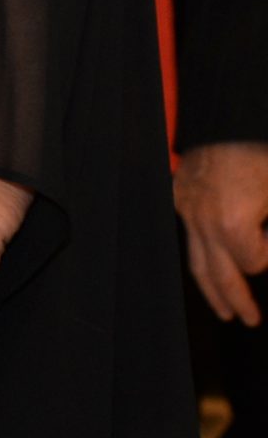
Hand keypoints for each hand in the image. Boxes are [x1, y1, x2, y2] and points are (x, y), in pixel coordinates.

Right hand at [177, 142, 267, 325]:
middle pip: (219, 275)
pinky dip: (202, 255)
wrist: (228, 117)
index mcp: (232, 222)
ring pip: (196, 261)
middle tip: (251, 319)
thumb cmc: (260, 155)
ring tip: (226, 311)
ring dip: (212, 290)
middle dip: (237, 300)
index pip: (254, 263)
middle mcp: (203, 221)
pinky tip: (211, 269)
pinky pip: (189, 236)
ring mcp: (187, 209)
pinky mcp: (179, 197)